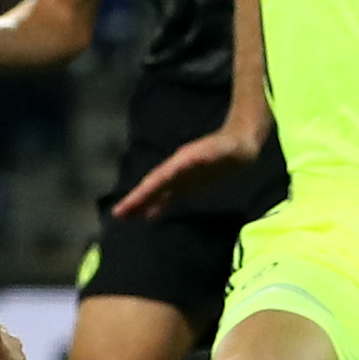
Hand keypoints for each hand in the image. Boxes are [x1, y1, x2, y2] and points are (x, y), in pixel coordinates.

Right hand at [112, 121, 265, 217]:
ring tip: (124, 217)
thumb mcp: (225, 150)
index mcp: (181, 162)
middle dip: (136, 200)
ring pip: (157, 191)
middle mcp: (177, 169)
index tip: (127, 204)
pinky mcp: (189, 184)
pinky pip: (170, 196)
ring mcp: (181, 176)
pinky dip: (158, 205)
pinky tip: (149, 216)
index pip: (157, 180)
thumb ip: (208, 155)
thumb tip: (189, 159)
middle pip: (153, 186)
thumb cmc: (235, 146)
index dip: (142, 193)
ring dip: (142, 203)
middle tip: (117, 214)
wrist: (241, 143)